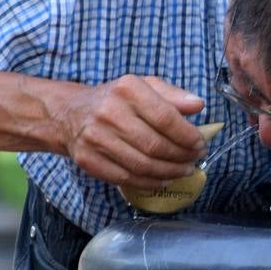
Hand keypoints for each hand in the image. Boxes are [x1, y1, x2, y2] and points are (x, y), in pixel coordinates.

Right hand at [56, 75, 208, 192]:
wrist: (70, 114)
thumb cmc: (116, 99)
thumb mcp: (144, 86)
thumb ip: (173, 95)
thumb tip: (198, 105)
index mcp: (127, 89)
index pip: (165, 117)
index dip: (187, 135)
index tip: (200, 143)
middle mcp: (109, 112)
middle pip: (155, 145)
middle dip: (182, 157)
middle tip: (195, 160)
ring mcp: (96, 138)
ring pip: (142, 165)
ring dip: (169, 172)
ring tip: (184, 171)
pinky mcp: (88, 160)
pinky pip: (126, 178)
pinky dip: (150, 183)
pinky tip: (164, 180)